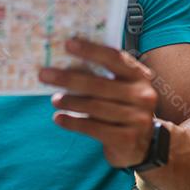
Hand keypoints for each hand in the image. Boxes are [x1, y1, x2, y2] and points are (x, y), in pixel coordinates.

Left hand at [38, 37, 159, 168]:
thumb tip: (64, 64)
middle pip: (99, 84)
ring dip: (70, 102)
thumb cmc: (124, 110)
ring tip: (54, 99)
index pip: (114, 58)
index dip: (91, 50)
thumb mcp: (122, 90)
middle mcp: (142, 96)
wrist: (144, 146)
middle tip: (45, 75)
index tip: (68, 44)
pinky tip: (58, 118)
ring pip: (95, 107)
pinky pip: (94, 128)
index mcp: (139, 77)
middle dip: (69, 78)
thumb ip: (103, 77)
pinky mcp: (127, 139)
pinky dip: (73, 122)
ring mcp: (137, 119)